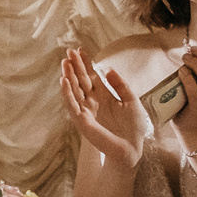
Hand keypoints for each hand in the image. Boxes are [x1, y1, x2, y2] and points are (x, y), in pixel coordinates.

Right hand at [61, 49, 145, 164]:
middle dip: (75, 66)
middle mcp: (92, 101)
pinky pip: (72, 104)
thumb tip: (108, 68)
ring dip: (68, 76)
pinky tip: (64, 80)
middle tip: (69, 51)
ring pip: (74, 90)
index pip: (91, 76)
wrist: (132, 148)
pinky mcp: (82, 120)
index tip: (81, 49)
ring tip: (65, 62)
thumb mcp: (131, 100)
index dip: (86, 63)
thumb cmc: (133, 127)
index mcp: (103, 95)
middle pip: (81, 80)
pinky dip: (67, 93)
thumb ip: (120, 85)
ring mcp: (85, 110)